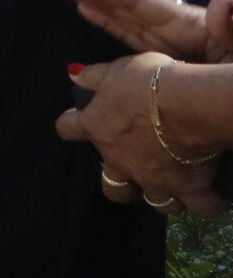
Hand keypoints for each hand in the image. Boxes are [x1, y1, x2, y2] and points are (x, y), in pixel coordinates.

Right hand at [50, 0, 232, 63]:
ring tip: (74, 4)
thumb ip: (232, 26)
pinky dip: (121, 48)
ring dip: (103, 16)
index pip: (136, 2)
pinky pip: (144, 58)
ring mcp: (179, 55)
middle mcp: (179, 36)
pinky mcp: (180, 77)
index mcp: (189, 28)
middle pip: (129, 8)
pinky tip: (107, 56)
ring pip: (133, 31)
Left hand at [57, 51, 223, 216]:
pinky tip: (210, 197)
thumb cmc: (150, 83)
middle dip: (121, 184)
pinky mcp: (188, 187)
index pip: (67, 128)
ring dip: (162, 195)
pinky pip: (200, 207)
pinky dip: (206, 204)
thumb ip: (94, 76)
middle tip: (133, 170)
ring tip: (171, 184)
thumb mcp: (118, 70)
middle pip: (112, 187)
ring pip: (155, 201)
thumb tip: (74, 76)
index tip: (78, 122)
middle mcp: (121, 160)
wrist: (190, 104)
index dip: (71, 125)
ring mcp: (154, 179)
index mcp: (98, 127)